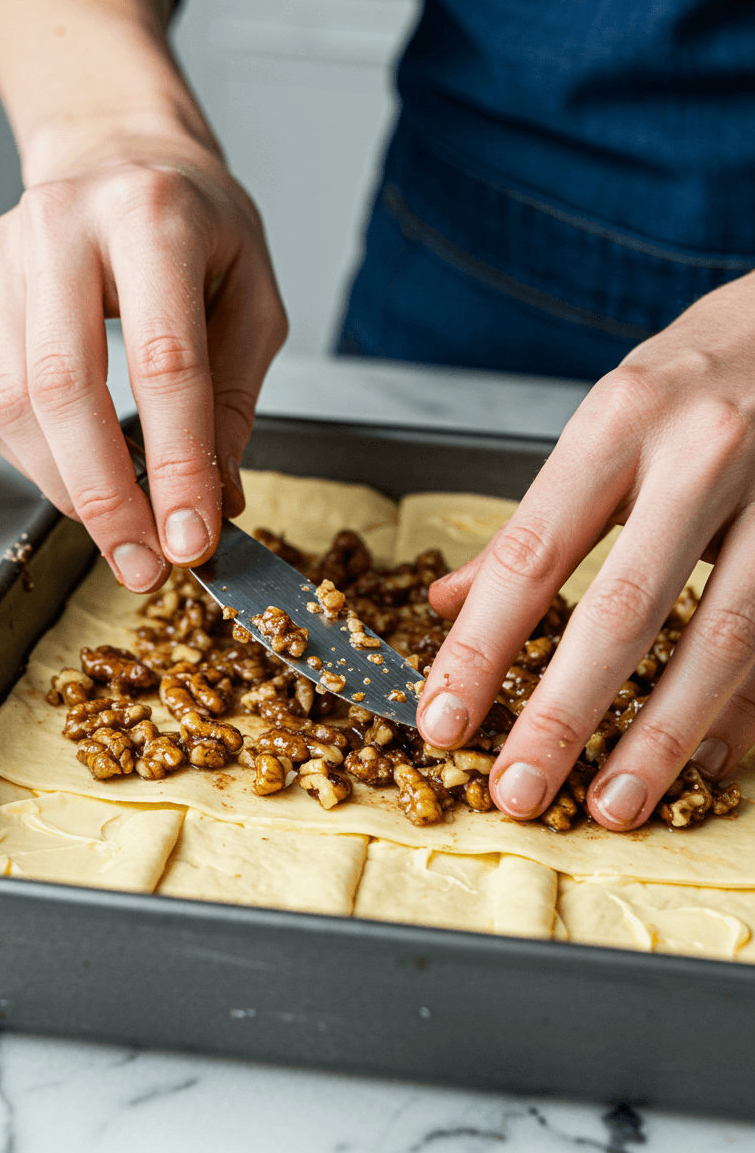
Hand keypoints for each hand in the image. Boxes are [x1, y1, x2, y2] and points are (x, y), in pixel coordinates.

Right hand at [0, 128, 285, 589]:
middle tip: (142, 563)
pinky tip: (77, 476)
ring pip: (14, 404)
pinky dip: (33, 460)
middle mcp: (63, 228)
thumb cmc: (196, 226)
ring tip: (119, 531)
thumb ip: (235, 398)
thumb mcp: (251, 298)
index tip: (191, 538)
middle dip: (105, 496)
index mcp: (152, 218)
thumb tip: (216, 497)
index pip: (164, 361)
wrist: (118, 157)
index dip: (175, 463)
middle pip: (65, 388)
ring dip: (67, 489)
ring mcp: (1, 257)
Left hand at [417, 273, 754, 829]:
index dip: (481, 646)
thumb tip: (453, 599)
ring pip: (719, 638)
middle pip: (623, 609)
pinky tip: (706, 761)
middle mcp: (700, 453)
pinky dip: (740, 709)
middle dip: (564, 713)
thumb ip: (536, 517)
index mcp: (621, 419)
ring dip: (662, 734)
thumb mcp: (609, 415)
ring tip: (614, 802)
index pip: (532, 553)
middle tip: (517, 788)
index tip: (444, 716)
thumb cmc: (701, 368)